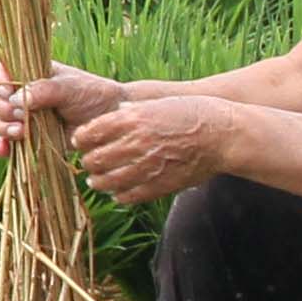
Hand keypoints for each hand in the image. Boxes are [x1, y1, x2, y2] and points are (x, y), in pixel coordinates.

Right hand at [0, 65, 131, 158]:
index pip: (1, 70)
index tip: (8, 91)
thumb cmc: (93, 95)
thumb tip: (15, 99)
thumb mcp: (69, 88)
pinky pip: (8, 142)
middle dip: (2, 110)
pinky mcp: (31, 135)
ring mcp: (26, 115)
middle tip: (20, 118)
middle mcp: (24, 93)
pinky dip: (3, 147)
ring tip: (21, 133)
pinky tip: (4, 151)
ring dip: (3, 128)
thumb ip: (42, 91)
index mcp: (30, 73)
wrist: (110, 121)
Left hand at [66, 85, 249, 204]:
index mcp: (131, 120)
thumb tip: (111, 116)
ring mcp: (147, 167)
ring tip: (96, 180)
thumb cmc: (189, 114)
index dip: (81, 139)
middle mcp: (135, 143)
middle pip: (95, 159)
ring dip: (98, 181)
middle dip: (88, 161)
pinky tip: (117, 192)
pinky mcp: (159, 186)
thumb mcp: (155, 104)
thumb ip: (130, 112)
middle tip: (89, 161)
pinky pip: (128, 196)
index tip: (80, 141)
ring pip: (107, 182)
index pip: (90, 133)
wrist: (221, 135)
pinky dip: (118, 195)